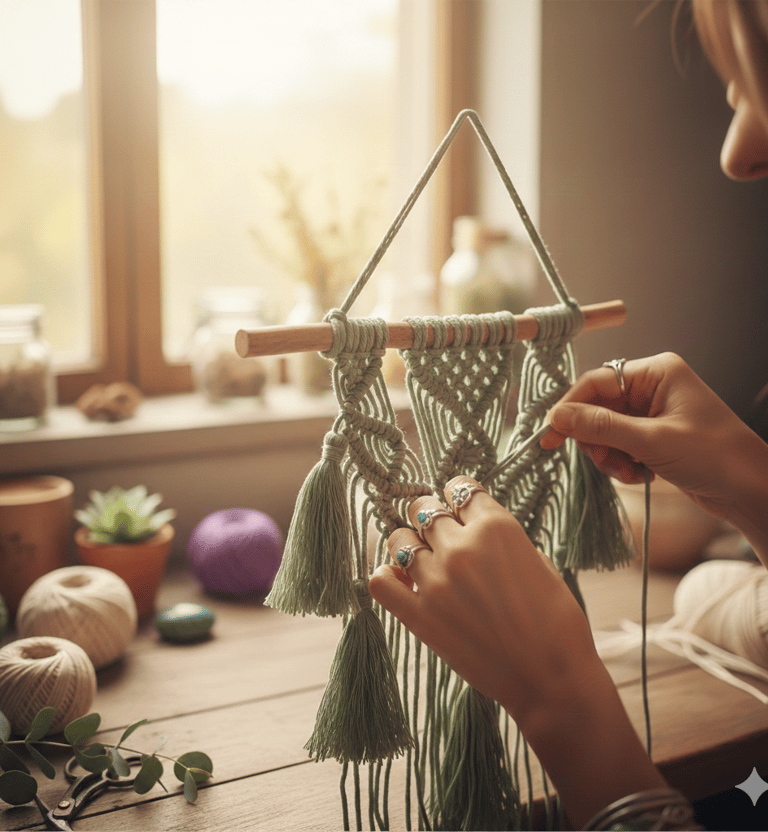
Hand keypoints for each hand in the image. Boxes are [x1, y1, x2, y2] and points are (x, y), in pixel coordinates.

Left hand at [368, 477, 603, 727]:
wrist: (551, 679)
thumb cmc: (556, 623)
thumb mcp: (539, 562)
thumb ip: (503, 540)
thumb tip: (478, 529)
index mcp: (497, 528)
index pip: (460, 489)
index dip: (458, 495)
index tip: (457, 505)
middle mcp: (462, 547)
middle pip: (425, 509)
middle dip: (431, 515)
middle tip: (438, 531)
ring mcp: (436, 581)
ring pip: (400, 539)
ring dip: (409, 542)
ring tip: (421, 556)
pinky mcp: (419, 616)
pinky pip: (379, 581)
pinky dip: (386, 575)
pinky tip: (401, 580)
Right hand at [542, 352, 767, 525]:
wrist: (751, 490)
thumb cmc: (714, 456)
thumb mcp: (652, 441)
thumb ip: (601, 427)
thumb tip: (556, 417)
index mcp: (655, 372)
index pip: (595, 382)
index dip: (570, 409)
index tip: (550, 435)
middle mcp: (651, 387)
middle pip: (596, 407)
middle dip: (595, 439)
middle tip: (604, 462)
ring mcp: (651, 412)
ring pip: (603, 429)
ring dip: (608, 455)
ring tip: (628, 473)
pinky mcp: (652, 435)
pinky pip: (618, 444)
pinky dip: (620, 462)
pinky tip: (637, 475)